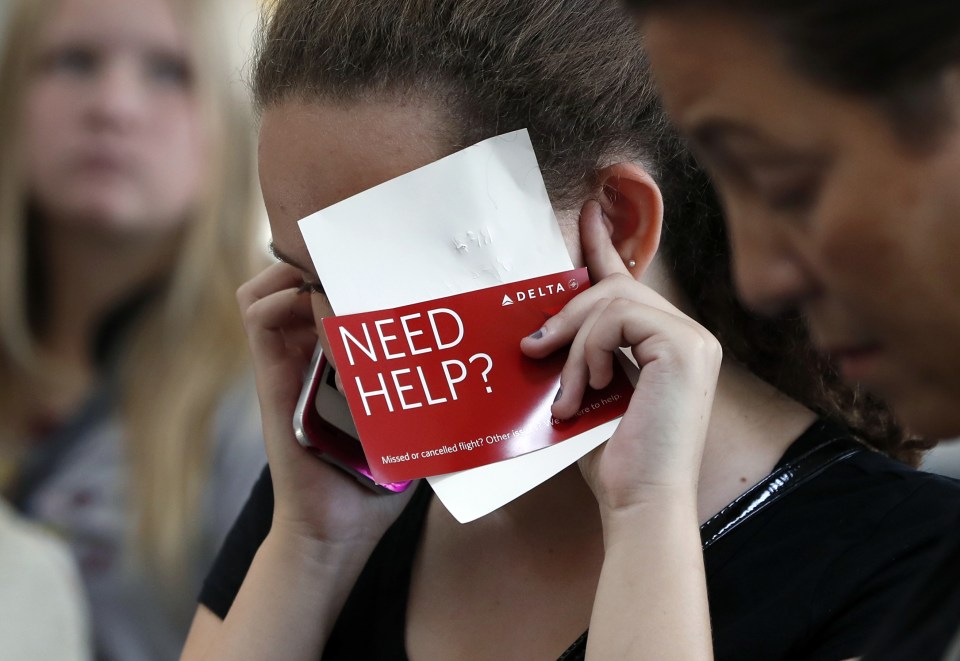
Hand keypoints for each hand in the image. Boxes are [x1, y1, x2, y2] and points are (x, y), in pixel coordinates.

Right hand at [237, 263, 414, 550]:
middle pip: (290, 283)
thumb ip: (423, 387)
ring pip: (266, 295)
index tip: (379, 260)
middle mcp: (305, 356)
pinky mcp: (271, 381)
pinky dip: (282, 301)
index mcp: (334, 361)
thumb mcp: (407, 419)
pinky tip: (318, 308)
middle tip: (357, 261)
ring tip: (329, 279)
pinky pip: (260, 321)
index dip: (342, 269)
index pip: (323, 295)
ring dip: (294, 275)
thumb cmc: (378, 478)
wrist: (339, 528)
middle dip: (319, 262)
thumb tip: (474, 357)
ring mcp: (284, 367)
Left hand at [521, 201, 721, 513]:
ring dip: (574, 344)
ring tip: (566, 394)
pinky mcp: (684, 346)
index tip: (588, 212)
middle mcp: (687, 335)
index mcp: (666, 345)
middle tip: (533, 348)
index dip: (604, 246)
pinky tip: (587, 390)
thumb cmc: (612, 458)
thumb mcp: (588, 391)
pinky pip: (618, 318)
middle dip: (567, 314)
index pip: (629, 283)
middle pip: (615, 288)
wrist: (640, 502)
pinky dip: (590, 350)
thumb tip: (538, 329)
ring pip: (613, 300)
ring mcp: (691, 338)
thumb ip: (579, 354)